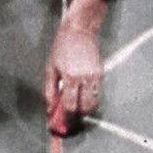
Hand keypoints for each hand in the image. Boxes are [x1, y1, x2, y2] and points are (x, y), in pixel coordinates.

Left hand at [44, 0, 107, 118]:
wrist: (80, 29)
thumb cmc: (63, 46)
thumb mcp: (50, 68)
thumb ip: (50, 91)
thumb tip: (51, 109)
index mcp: (71, 77)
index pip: (71, 106)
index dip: (65, 118)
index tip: (60, 123)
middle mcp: (86, 78)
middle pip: (85, 109)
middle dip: (76, 116)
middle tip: (67, 117)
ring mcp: (96, 76)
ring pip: (94, 104)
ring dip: (84, 109)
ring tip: (74, 106)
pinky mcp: (101, 74)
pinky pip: (97, 93)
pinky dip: (89, 98)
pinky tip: (80, 93)